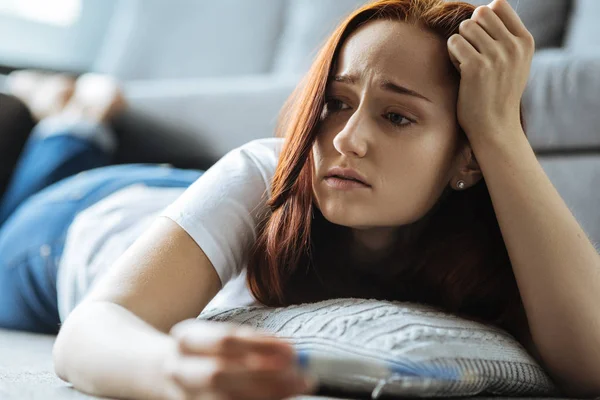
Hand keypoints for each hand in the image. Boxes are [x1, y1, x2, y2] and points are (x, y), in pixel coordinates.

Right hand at [162, 319, 316, 399]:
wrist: (165, 371)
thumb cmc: (205, 351)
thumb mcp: (219, 336)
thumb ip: (252, 343)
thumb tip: (292, 353)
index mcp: (187, 339)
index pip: (224, 340)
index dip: (260, 345)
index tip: (292, 349)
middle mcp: (179, 369)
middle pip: (219, 373)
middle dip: (262, 374)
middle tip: (299, 373)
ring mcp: (184, 395)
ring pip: (223, 399)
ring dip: (265, 393)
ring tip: (295, 386)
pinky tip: (277, 398)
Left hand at [447, 0, 533, 147]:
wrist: (495, 126)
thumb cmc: (498, 94)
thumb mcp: (514, 62)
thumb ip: (505, 37)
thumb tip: (485, 8)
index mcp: (525, 41)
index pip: (499, 6)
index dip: (483, 19)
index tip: (483, 40)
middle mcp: (514, 46)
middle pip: (480, 13)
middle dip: (470, 30)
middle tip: (472, 51)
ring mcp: (497, 56)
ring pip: (465, 27)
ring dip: (460, 43)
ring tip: (467, 63)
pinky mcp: (476, 67)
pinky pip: (454, 42)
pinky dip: (452, 55)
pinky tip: (460, 70)